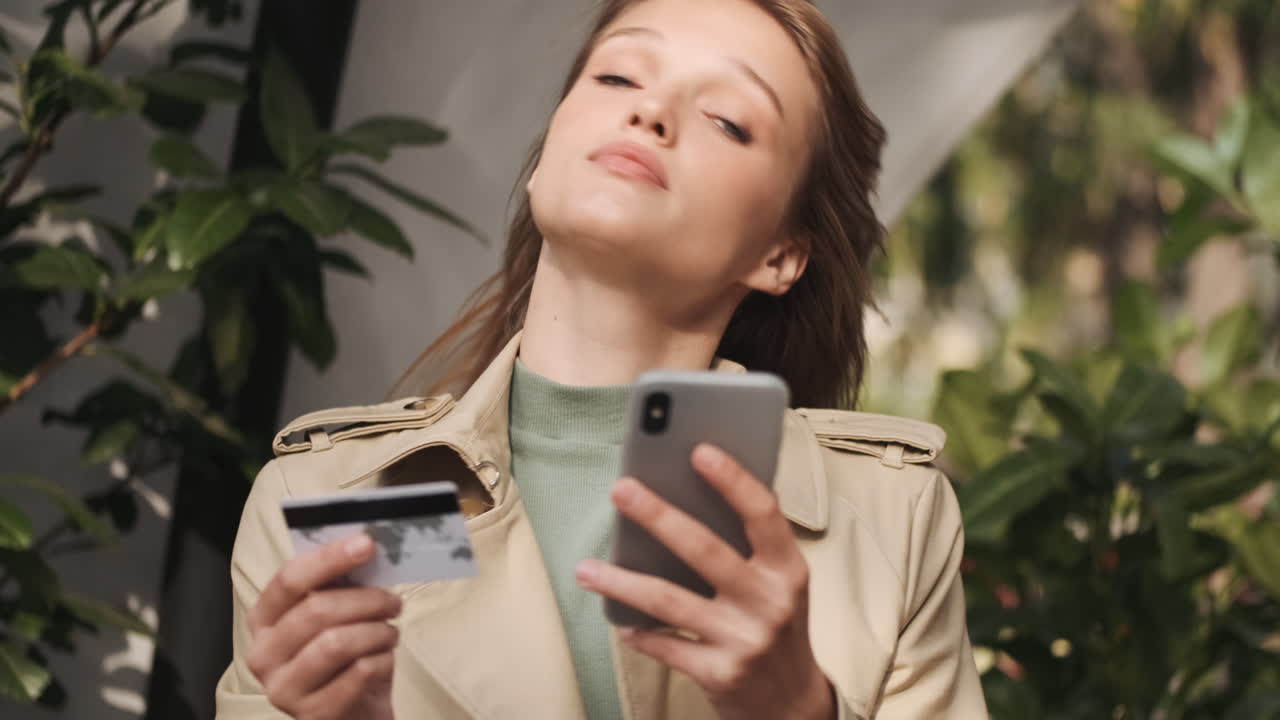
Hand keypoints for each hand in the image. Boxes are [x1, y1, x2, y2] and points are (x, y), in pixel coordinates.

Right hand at [246, 534, 401, 719]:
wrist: (354, 715)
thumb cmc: (345, 659)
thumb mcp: (336, 618)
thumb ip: (340, 586)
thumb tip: (365, 546)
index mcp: (264, 619)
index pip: (288, 579)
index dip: (329, 558)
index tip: (366, 545)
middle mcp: (263, 654)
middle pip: (317, 610)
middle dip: (366, 600)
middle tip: (393, 602)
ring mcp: (283, 688)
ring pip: (337, 642)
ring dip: (376, 632)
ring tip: (390, 633)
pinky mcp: (312, 713)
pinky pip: (357, 673)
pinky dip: (382, 660)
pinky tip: (384, 659)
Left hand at [577, 444, 835, 719]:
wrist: (793, 704)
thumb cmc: (777, 625)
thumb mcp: (779, 583)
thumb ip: (747, 546)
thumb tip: (685, 493)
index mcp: (788, 569)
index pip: (763, 513)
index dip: (733, 480)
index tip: (699, 450)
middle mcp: (770, 602)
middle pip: (705, 549)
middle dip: (657, 515)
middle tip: (621, 489)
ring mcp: (744, 639)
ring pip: (669, 600)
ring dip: (621, 581)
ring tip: (586, 568)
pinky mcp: (720, 673)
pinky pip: (665, 644)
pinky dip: (637, 631)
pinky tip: (618, 620)